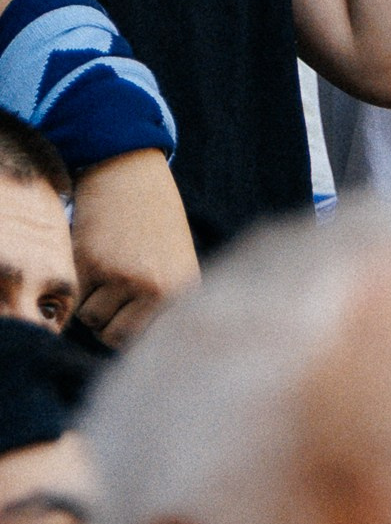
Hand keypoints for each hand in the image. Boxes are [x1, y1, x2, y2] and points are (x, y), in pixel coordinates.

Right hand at [69, 149, 199, 345]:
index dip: (131, 334)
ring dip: (89, 302)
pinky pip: (74, 295)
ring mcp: (124, 277)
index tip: (127, 318)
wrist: (133, 176)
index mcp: (183, 294)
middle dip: (107, 323)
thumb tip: (138, 348)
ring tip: (103, 273)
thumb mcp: (178, 266)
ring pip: (91, 318)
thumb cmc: (155, 225)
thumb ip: (166, 307)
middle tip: (111, 295)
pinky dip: (77, 284)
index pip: (148, 343)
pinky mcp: (92, 261)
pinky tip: (91, 260)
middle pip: (114, 337)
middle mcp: (157, 290)